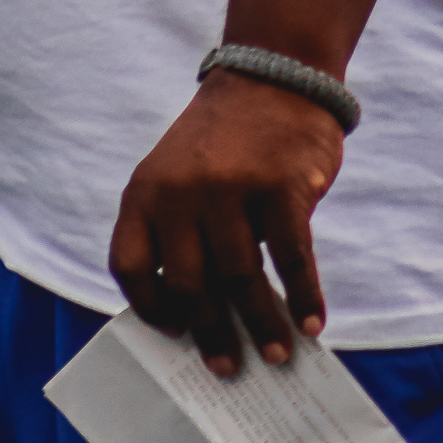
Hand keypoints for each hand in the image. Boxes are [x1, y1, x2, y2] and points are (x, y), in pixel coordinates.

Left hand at [108, 68, 342, 377]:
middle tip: (228, 368)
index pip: (131, 266)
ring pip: (241, 280)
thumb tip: (202, 318)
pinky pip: (291, 258)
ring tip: (277, 355)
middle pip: (189, 285)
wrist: (273, 74)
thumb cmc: (224, 141)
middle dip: (211, 334)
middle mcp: (181, 192)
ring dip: (262, 326)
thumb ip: (179, 231)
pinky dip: (303, 296)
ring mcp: (231, 188)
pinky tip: (312, 322)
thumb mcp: (178, 173)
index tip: (173, 333)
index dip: (149, 308)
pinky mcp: (280, 187)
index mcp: (145, 190)